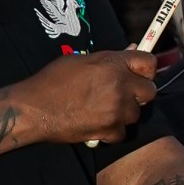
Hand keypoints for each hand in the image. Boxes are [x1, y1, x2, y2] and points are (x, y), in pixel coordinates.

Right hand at [17, 50, 156, 145]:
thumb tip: (129, 51)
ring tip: (103, 110)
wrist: (33, 108)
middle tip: (121, 96)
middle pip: (149, 92)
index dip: (145, 70)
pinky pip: (122, 133)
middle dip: (138, 94)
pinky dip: (111, 132)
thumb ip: (109, 59)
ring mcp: (116, 108)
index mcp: (113, 63)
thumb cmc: (52, 81)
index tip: (138, 76)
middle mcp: (119, 84)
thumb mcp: (81, 61)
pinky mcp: (109, 129)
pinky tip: (96, 124)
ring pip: (135, 114)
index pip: (149, 62)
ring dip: (123, 114)